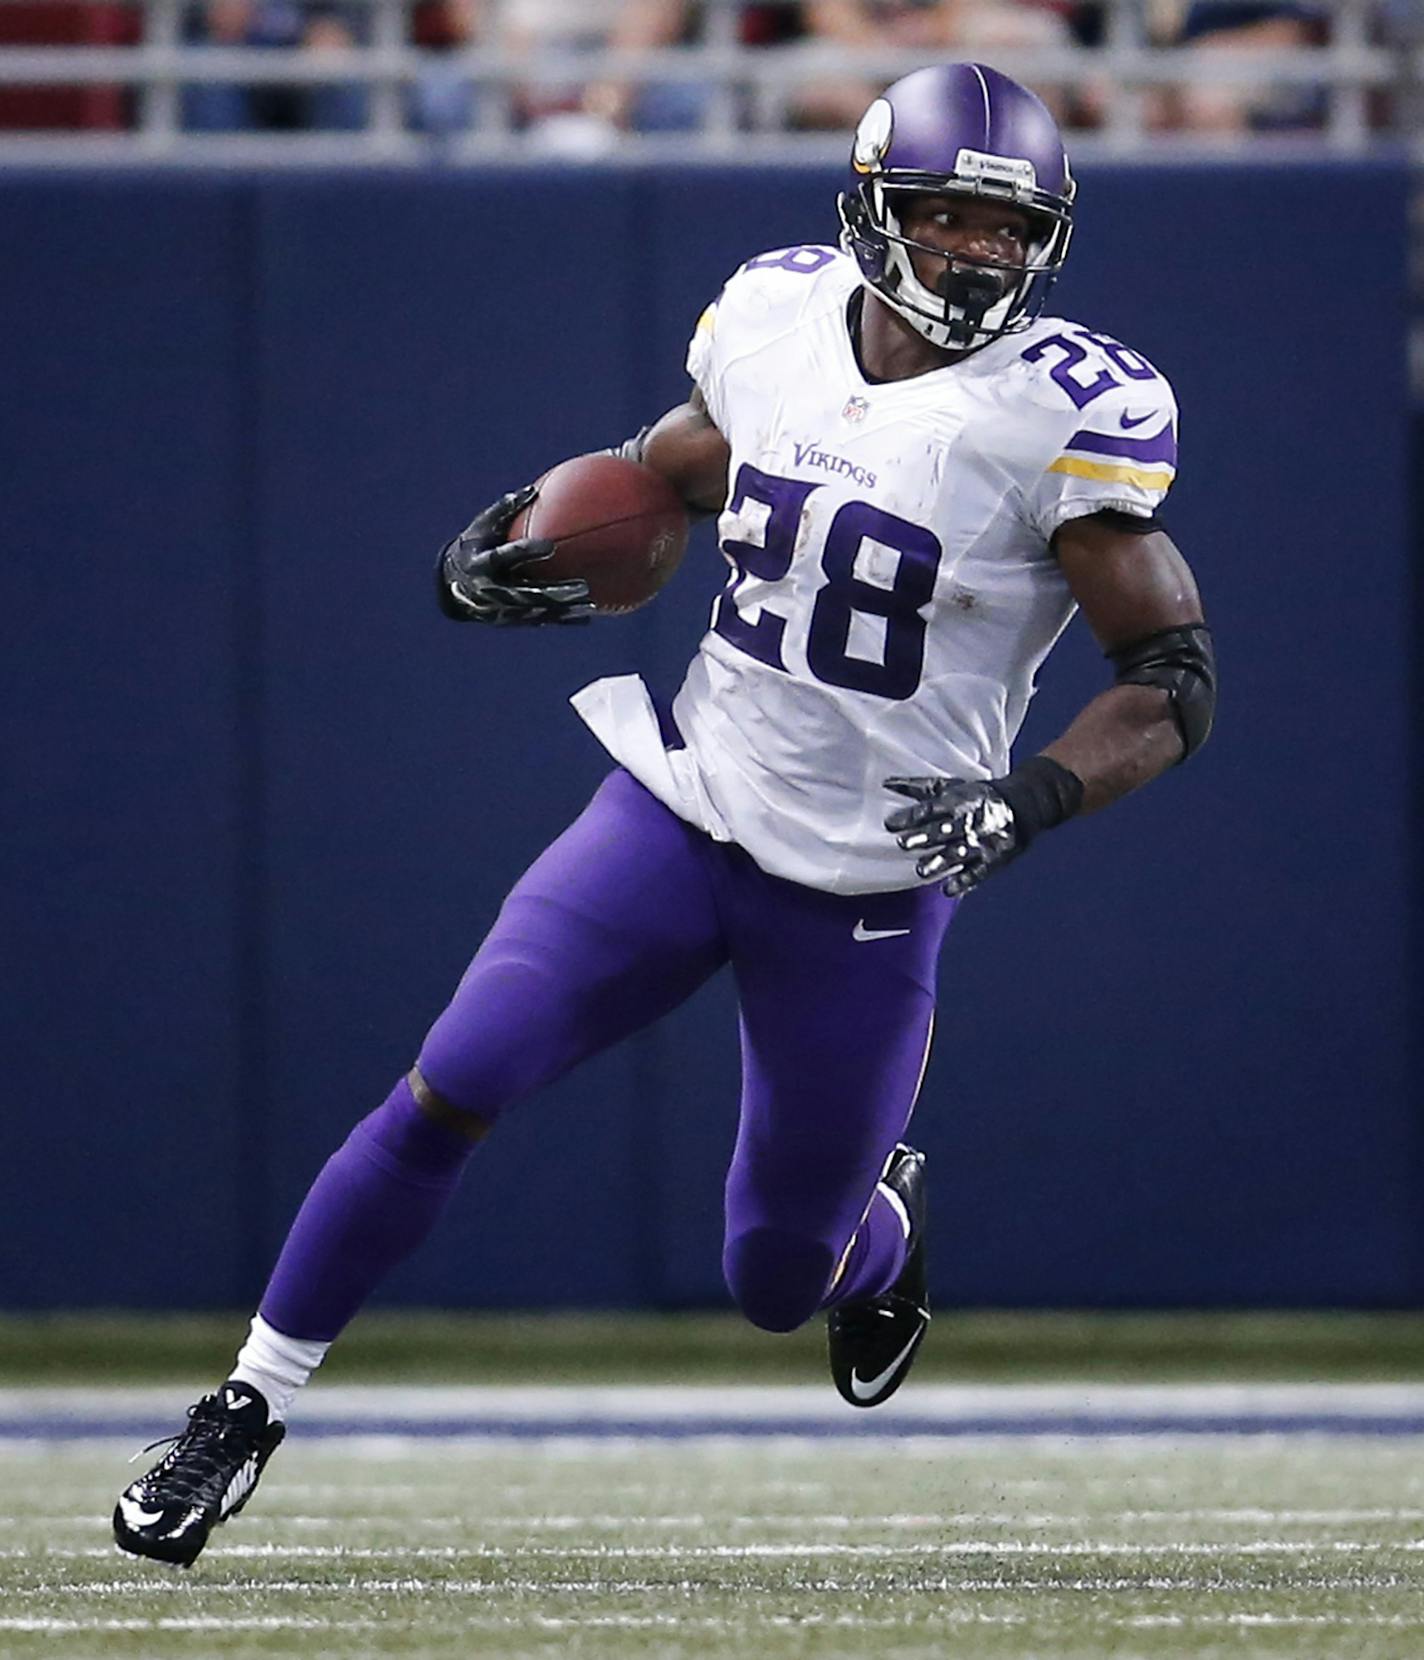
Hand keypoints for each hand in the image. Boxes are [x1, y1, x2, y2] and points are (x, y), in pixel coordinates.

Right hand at [437, 485, 592, 625]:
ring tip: (590, 606)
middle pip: (526, 593)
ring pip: (536, 611)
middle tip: (581, 586)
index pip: (507, 557)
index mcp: (483, 562)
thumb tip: (532, 490)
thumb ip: (505, 510)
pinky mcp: (510, 619)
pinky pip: (539, 620)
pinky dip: (562, 619)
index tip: (550, 546)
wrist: (451, 583)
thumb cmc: (475, 545)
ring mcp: (501, 608)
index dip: (527, 552)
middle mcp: (491, 589)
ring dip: (563, 610)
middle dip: (553, 592)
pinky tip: (586, 617)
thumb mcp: (482, 526)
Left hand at [883, 776, 1021, 897]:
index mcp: (957, 801)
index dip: (911, 816)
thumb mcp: (950, 787)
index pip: (931, 808)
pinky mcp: (993, 859)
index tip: (891, 824)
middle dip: (923, 837)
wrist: (1022, 805)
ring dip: (939, 862)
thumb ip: (918, 788)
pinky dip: (964, 881)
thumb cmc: (977, 797)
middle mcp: (968, 821)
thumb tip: (885, 783)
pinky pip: (978, 872)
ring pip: (958, 853)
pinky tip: (948, 890)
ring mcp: (981, 842)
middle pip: (943, 830)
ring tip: (921, 871)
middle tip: (902, 844)